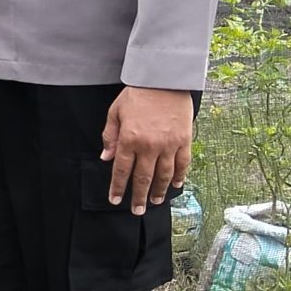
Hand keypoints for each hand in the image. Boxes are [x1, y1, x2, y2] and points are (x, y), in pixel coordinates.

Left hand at [101, 86, 194, 212]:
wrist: (164, 79)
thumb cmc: (138, 94)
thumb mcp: (115, 112)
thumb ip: (110, 136)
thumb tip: (106, 157)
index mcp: (130, 139)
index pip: (122, 170)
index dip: (118, 187)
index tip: (115, 199)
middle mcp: (149, 145)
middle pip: (143, 178)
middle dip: (138, 197)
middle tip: (136, 210)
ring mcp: (169, 144)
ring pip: (164, 175)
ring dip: (159, 191)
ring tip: (155, 202)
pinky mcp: (184, 140)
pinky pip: (182, 164)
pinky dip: (179, 176)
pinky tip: (176, 185)